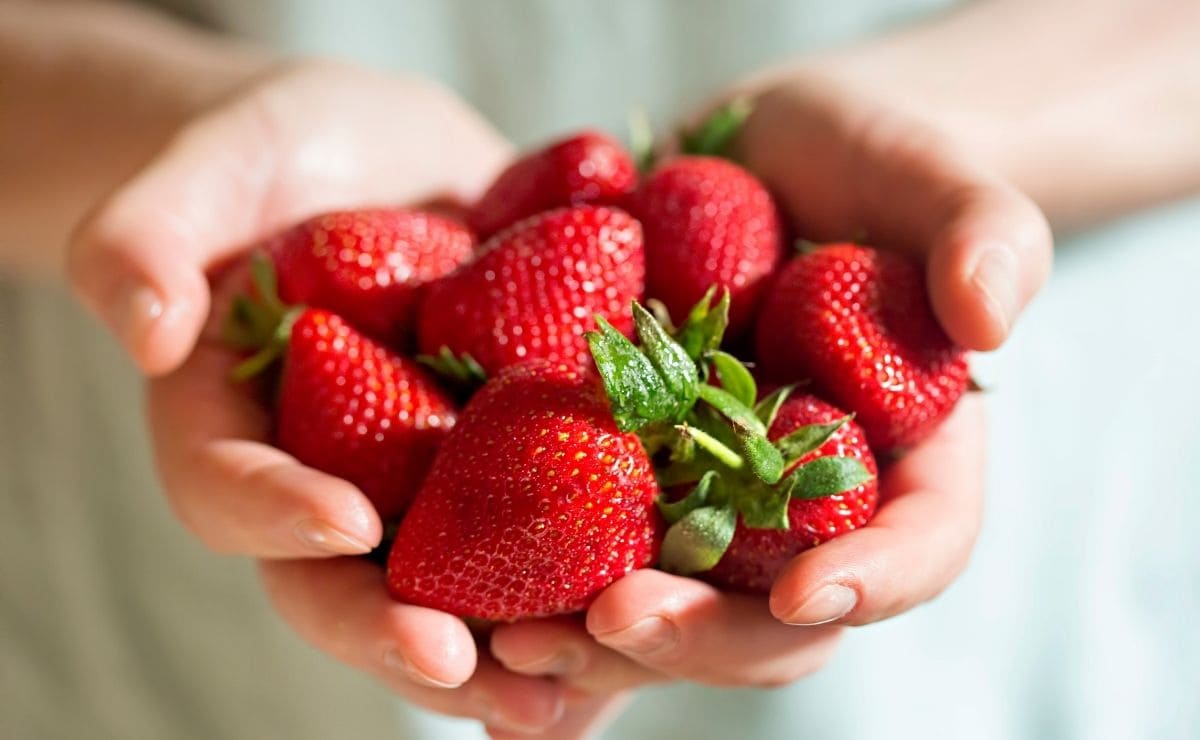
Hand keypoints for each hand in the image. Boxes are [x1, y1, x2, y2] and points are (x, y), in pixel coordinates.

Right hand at [66, 60, 579, 733]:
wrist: (387, 160)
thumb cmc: (277, 157)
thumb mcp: (208, 168)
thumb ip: (147, 235)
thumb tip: (139, 325)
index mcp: (237, 431)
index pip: (232, 491)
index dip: (279, 516)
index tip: (347, 525)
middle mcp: (333, 482)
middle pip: (349, 587)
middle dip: (404, 637)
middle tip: (466, 670)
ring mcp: (427, 483)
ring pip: (458, 590)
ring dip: (511, 650)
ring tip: (573, 691)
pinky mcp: (514, 460)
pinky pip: (550, 532)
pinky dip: (594, 580)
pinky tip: (656, 612)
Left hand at [488, 66, 1043, 735]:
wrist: (760, 160)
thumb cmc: (865, 166)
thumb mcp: (933, 179)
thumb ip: (982, 231)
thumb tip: (992, 316)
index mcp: (903, 463)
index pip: (919, 545)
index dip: (875, 581)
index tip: (811, 593)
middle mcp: (800, 510)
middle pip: (771, 616)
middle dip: (698, 637)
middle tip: (615, 624)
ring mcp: (707, 504)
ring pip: (668, 609)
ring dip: (594, 645)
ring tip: (512, 642)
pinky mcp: (624, 479)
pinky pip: (583, 559)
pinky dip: (532, 602)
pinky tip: (469, 630)